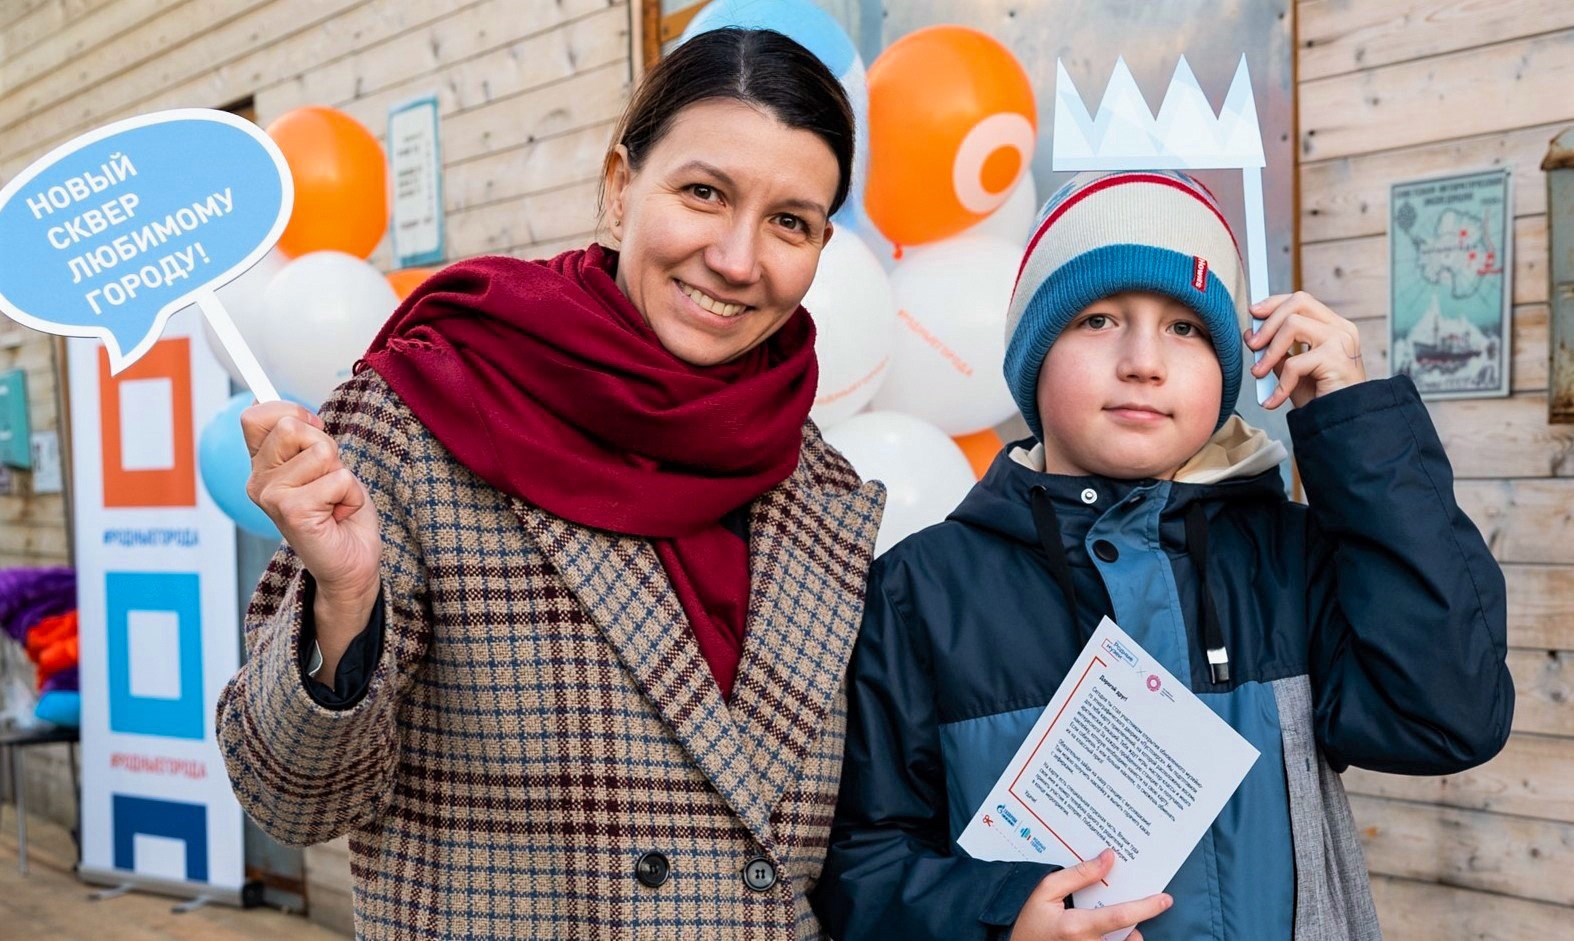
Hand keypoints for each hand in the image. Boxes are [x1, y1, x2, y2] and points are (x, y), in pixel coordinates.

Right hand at [242, 401, 381, 672]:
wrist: (352, 563)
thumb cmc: (340, 514)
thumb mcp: (324, 465)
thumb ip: (306, 439)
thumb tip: (297, 413)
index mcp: (262, 466)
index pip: (256, 415)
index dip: (291, 412)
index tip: (312, 433)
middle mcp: (258, 481)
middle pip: (291, 425)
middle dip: (325, 447)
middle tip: (329, 480)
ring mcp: (271, 496)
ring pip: (320, 451)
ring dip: (341, 474)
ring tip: (334, 500)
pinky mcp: (292, 511)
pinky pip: (338, 478)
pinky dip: (350, 495)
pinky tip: (338, 515)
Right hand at [1009, 849, 1169, 939]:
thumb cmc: (1024, 917)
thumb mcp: (1045, 889)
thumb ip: (1078, 875)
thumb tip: (1108, 858)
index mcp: (1076, 927)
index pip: (1121, 916)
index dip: (1146, 907)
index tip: (1165, 899)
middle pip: (1128, 938)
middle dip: (1136, 925)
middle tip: (1134, 909)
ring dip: (1125, 937)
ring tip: (1113, 924)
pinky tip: (1101, 933)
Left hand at [1245, 290, 1366, 409]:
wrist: (1340, 421)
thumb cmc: (1320, 397)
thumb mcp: (1293, 369)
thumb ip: (1277, 350)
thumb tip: (1251, 334)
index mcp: (1333, 327)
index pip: (1302, 301)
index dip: (1275, 303)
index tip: (1254, 313)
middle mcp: (1341, 329)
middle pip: (1298, 303)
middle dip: (1268, 323)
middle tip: (1252, 345)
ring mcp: (1341, 341)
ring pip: (1293, 325)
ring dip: (1269, 351)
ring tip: (1259, 373)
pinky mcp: (1336, 359)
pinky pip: (1295, 363)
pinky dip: (1280, 384)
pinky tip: (1274, 400)